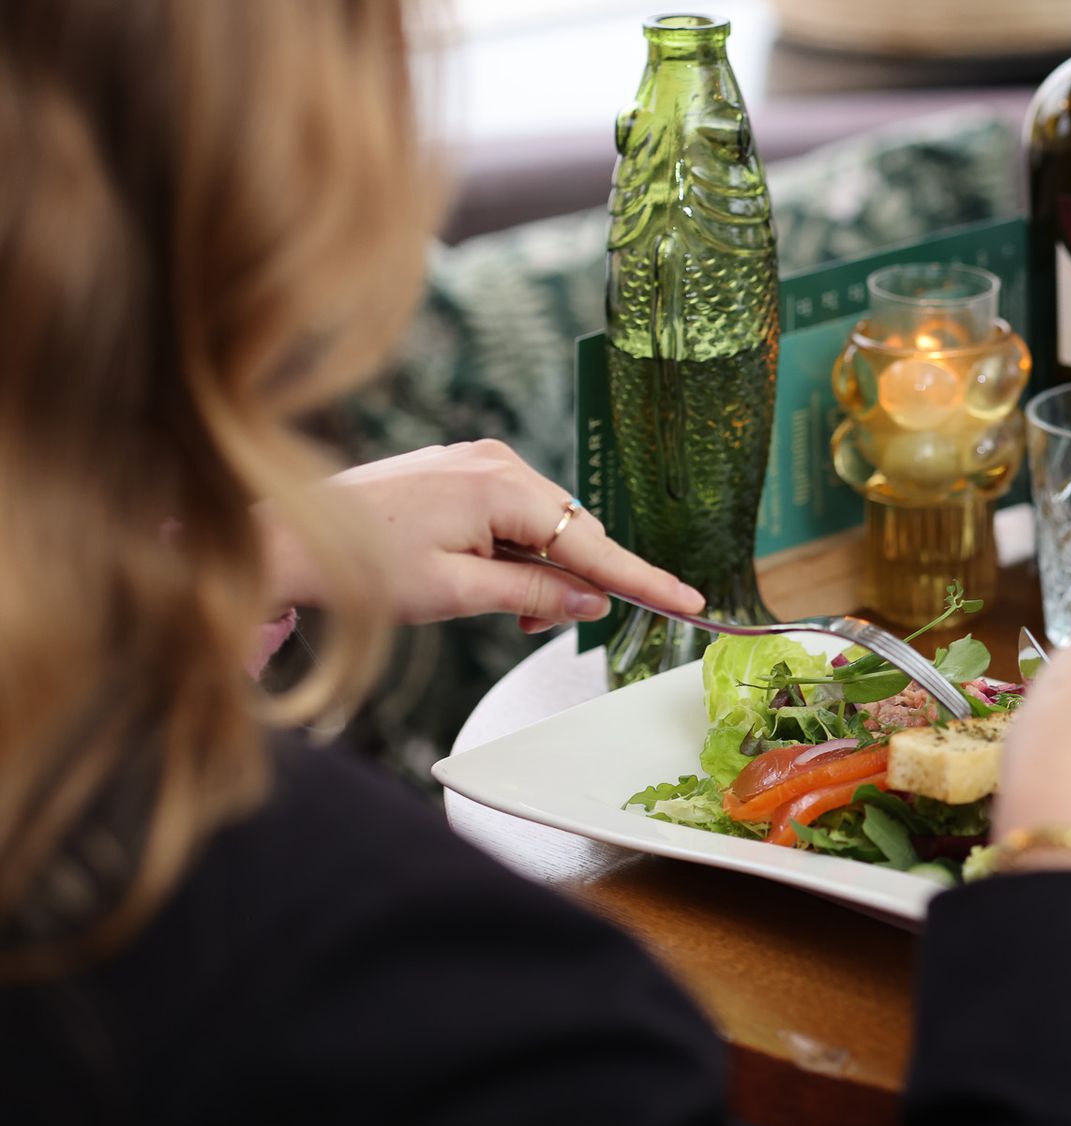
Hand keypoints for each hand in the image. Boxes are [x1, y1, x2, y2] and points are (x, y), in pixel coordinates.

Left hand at [261, 440, 702, 628]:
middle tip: (538, 627)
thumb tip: (590, 600)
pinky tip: (487, 575)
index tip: (689, 602)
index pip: (591, 545)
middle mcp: (496, 461)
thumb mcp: (458, 593)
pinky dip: (515, 549)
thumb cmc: (361, 564)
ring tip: (501, 607)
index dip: (643, 580)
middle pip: (571, 531)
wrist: (287, 537)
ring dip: (539, 569)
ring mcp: (476, 459)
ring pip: (543, 524)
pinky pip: (513, 512)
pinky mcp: (459, 468)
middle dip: (572, 581)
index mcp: (500, 487)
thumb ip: (534, 595)